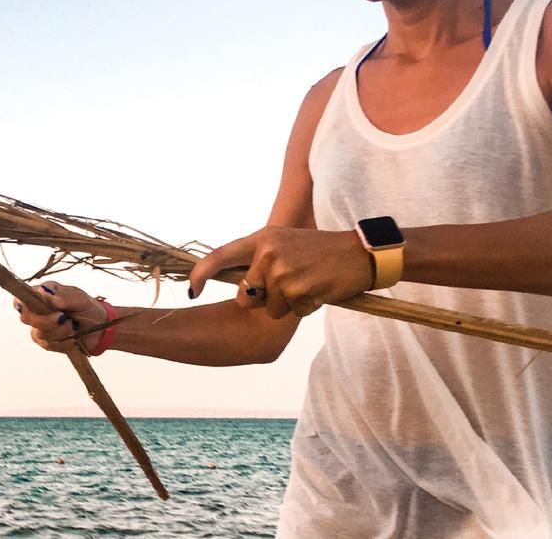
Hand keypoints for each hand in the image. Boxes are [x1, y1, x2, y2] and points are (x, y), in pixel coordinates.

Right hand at [14, 281, 107, 351]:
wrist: (100, 328)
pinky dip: (63, 341)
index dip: (23, 303)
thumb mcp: (79, 298)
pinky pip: (48, 344)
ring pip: (39, 332)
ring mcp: (40, 327)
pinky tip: (72, 336)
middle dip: (46, 320)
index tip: (39, 307)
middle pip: (26, 317)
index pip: (21, 297)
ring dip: (60, 331)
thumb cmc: (88, 308)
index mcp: (42, 294)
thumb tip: (43, 293)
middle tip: (63, 317)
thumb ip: (62, 296)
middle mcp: (37, 310)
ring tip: (73, 326)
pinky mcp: (46, 342)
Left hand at [187, 226, 372, 318]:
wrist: (360, 253)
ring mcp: (282, 273)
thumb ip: (258, 257)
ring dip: (286, 305)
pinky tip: (317, 290)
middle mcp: (267, 254)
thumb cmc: (319, 250)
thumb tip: (236, 283)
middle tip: (288, 282)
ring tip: (305, 283)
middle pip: (244, 296)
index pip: (220, 256)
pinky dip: (304, 307)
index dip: (200, 273)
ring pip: (268, 309)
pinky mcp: (299, 291)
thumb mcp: (284, 242)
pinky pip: (291, 313)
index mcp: (261, 238)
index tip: (192, 289)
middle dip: (262, 299)